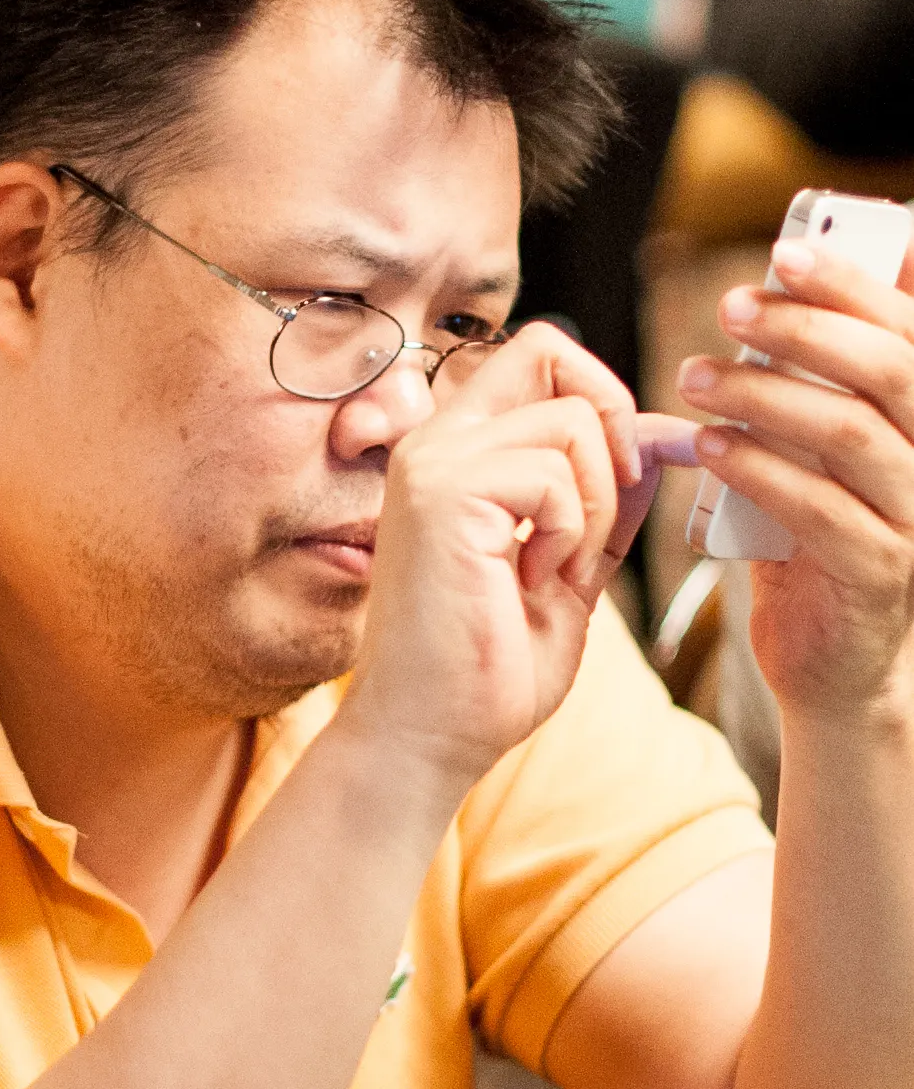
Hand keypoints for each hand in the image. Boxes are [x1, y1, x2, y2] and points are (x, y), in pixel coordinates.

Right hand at [340, 321, 647, 787]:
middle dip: (612, 423)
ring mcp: (433, 462)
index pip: (539, 357)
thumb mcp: (570, 572)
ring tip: (557, 572)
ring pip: (570, 421)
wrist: (430, 739)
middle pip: (550, 349)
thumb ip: (604, 505)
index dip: (601, 396)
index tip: (631, 472)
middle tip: (606, 514)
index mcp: (458, 454)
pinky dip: (571, 533)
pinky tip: (532, 582)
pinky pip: (553, 472)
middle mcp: (435, 443)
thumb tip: (658, 443)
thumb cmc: (485, 673)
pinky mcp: (443, 493)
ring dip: (596, 504)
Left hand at [677, 237, 913, 721]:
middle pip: (890, 370)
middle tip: (730, 308)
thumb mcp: (822, 455)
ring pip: (850, 434)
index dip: (852, 285)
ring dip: (766, 396)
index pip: (910, 330)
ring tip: (696, 378)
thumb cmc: (818, 544)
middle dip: (807, 327)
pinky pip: (818, 508)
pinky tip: (710, 448)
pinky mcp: (880, 571)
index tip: (782, 253)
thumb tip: (787, 289)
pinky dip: (760, 470)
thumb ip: (821, 385)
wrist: (835, 665)